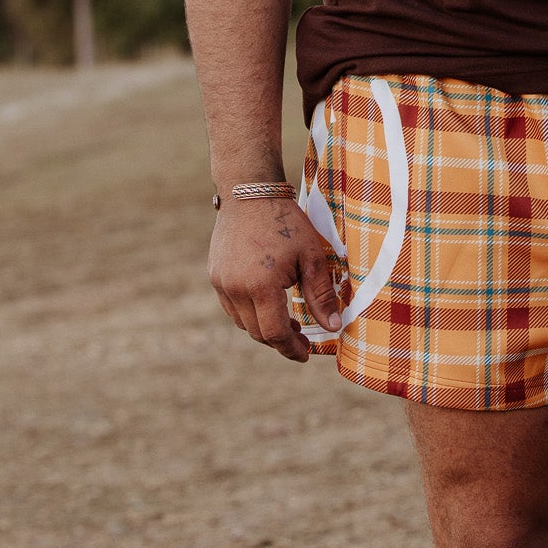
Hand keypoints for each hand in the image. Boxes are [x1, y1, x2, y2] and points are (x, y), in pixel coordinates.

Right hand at [207, 194, 342, 361]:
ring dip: (263, 328)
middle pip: (257, 332)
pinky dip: (249, 313)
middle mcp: (235, 289)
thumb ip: (320, 295)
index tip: (305, 355)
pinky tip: (266, 303)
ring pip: (242, 322)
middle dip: (280, 341)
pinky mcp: (215, 274)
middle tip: (301, 337)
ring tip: (286, 320)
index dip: (291, 349)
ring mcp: (221, 282)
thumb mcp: (311, 256)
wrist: (249, 192)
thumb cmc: (285, 221)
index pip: (274, 333)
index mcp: (261, 286)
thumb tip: (333, 327)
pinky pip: (231, 306)